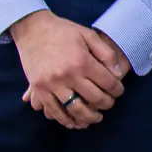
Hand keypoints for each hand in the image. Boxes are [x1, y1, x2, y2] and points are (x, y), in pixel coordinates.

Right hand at [10, 10, 125, 128]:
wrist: (32, 29)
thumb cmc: (63, 31)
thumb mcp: (88, 35)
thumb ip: (106, 54)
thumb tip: (118, 75)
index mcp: (82, 62)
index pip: (108, 83)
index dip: (117, 90)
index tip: (119, 91)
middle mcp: (68, 75)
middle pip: (95, 98)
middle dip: (107, 104)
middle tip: (110, 104)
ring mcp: (52, 84)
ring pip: (75, 109)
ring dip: (89, 117)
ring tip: (96, 118)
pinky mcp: (39, 89)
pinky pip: (54, 110)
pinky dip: (66, 119)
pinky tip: (74, 122)